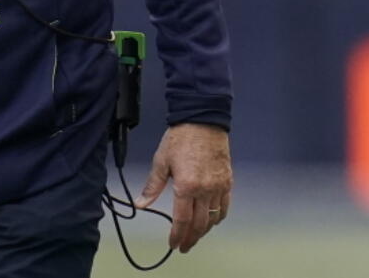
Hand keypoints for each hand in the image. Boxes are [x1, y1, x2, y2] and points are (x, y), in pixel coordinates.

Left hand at [135, 123, 231, 253]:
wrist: (202, 121)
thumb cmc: (180, 139)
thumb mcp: (161, 161)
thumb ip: (152, 186)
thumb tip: (141, 204)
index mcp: (186, 186)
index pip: (182, 220)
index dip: (177, 235)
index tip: (173, 244)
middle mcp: (204, 190)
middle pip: (199, 224)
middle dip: (190, 238)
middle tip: (183, 247)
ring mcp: (218, 187)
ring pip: (213, 218)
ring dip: (204, 231)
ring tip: (194, 237)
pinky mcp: (227, 182)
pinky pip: (224, 207)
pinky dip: (217, 218)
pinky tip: (211, 221)